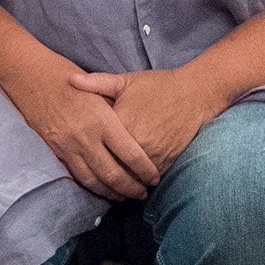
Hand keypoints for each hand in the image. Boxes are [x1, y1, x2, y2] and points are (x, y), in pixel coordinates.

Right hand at [0, 60, 159, 200]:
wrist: (27, 74)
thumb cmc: (64, 73)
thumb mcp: (98, 86)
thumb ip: (114, 107)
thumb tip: (133, 128)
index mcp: (102, 119)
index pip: (130, 154)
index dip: (145, 170)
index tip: (154, 177)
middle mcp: (86, 137)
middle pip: (114, 174)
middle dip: (131, 188)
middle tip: (143, 193)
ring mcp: (68, 146)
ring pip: (94, 180)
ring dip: (111, 192)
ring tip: (123, 197)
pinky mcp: (54, 150)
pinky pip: (75, 175)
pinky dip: (90, 186)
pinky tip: (100, 188)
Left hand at [69, 66, 229, 173]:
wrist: (194, 94)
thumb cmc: (157, 86)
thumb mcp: (126, 81)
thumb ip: (97, 83)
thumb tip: (71, 79)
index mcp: (120, 122)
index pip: (96, 144)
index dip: (85, 150)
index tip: (78, 152)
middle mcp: (135, 141)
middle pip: (109, 165)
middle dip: (99, 172)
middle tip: (89, 175)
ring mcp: (151, 154)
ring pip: (128, 177)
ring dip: (118, 182)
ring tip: (107, 185)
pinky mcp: (165, 161)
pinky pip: (146, 179)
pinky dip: (137, 181)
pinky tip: (129, 182)